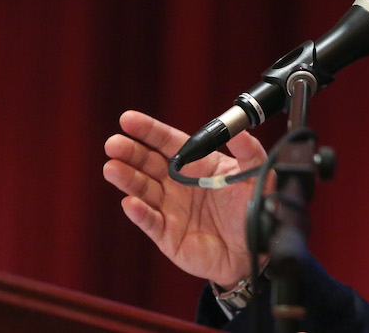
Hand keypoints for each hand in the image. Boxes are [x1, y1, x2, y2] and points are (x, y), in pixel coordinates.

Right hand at [103, 110, 269, 288]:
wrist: (255, 248)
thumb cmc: (253, 209)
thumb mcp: (256, 175)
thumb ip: (249, 151)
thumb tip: (239, 130)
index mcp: (198, 164)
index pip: (168, 143)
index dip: (149, 131)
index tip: (128, 120)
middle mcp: (179, 184)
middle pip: (149, 163)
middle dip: (131, 152)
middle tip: (114, 144)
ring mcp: (171, 209)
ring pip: (143, 190)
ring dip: (127, 179)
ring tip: (112, 167)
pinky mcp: (168, 235)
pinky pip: (150, 221)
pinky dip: (139, 213)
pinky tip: (130, 202)